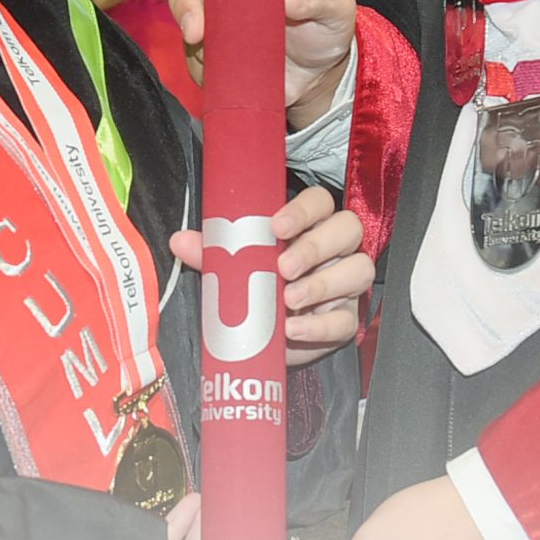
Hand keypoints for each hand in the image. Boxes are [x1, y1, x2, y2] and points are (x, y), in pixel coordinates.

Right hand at [167, 0, 355, 119]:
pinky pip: (192, 54)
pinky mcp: (207, 45)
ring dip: (191, 38)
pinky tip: (224, 75)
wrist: (317, 68)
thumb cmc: (325, 20)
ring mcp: (212, 11)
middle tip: (197, 32)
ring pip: (182, 13)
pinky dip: (203, 67)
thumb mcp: (337, 3)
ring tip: (211, 61)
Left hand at [167, 184, 368, 366]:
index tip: (277, 225)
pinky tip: (293, 328)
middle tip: (284, 266)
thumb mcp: (235, 267)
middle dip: (315, 246)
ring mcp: (346, 284)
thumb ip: (214, 253)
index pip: (320, 202)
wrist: (267, 337)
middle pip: (347, 228)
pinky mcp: (345, 319)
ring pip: (359, 269)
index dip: (303, 210)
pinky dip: (320, 326)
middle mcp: (336, 250)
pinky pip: (346, 319)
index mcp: (310, 226)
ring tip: (290, 298)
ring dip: (323, 283)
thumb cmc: (257, 287)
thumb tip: (179, 241)